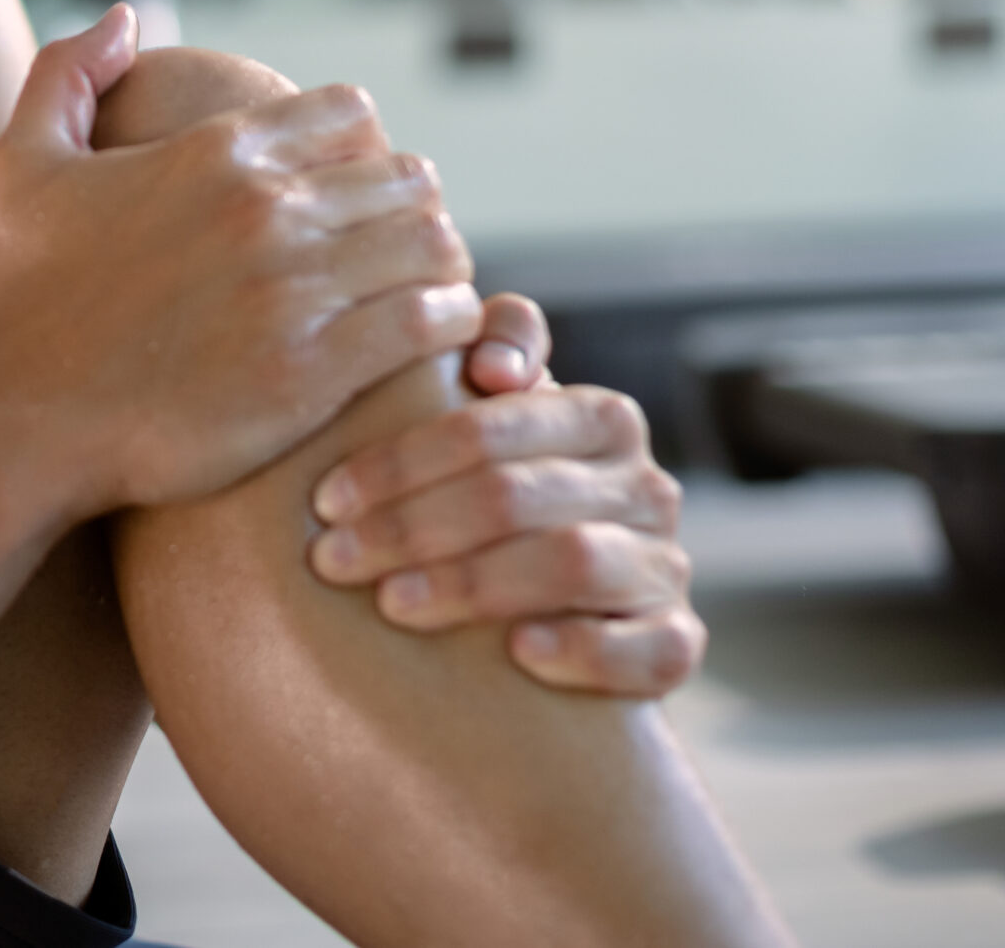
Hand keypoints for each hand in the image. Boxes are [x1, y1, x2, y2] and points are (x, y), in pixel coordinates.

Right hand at [0, 9, 484, 515]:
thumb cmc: (14, 298)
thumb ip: (69, 73)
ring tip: (422, 300)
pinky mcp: (313, 368)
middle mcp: (264, 206)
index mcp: (216, 149)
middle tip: (397, 260)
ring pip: (434, 243)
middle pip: (406, 178)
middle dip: (409, 215)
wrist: (13, 418)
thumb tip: (127, 18)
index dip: (362, 154)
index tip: (353, 201)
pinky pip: (432, 319)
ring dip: (439, 268)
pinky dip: (447, 326)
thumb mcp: (21, 163)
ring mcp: (293, 287)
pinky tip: (427, 344)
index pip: (353, 115)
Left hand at [305, 297, 702, 695]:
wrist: (570, 608)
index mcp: (601, 417)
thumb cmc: (504, 500)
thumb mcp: (488, 426)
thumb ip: (488, 352)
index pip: (491, 427)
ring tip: (393, 603)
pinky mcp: (676, 642)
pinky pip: (649, 646)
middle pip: (516, 495)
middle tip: (335, 558)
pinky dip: (583, 648)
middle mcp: (645, 485)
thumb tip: (490, 364)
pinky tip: (518, 652)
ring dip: (472, 584)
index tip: (327, 499)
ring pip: (572, 563)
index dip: (401, 461)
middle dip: (412, 527)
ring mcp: (664, 566)